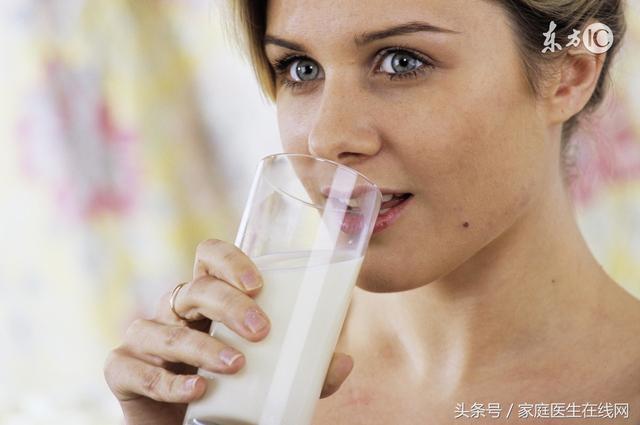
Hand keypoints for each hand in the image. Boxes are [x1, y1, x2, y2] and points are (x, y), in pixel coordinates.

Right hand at [104, 239, 353, 424]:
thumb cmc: (235, 391)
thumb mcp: (276, 377)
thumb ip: (308, 368)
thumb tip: (345, 360)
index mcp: (209, 301)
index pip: (209, 258)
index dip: (230, 261)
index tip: (259, 285)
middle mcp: (175, 312)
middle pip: (193, 288)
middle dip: (227, 304)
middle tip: (260, 330)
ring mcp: (146, 339)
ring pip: (162, 329)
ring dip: (201, 346)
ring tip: (235, 365)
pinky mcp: (123, 372)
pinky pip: (131, 367)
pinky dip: (165, 381)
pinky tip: (196, 391)